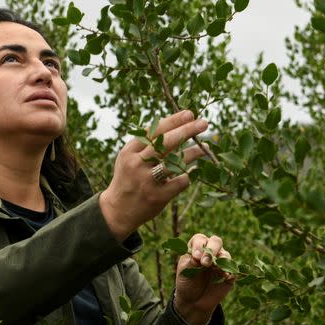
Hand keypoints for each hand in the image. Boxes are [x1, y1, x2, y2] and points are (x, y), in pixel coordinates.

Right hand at [99, 110, 207, 240]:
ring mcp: (147, 181)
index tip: (189, 113)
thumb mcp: (129, 158)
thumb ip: (145, 143)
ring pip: (175, 161)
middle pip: (165, 142)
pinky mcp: (157, 197)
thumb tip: (174, 124)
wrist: (117, 210)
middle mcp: (137, 164)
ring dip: (194, 152)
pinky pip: (180, 182)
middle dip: (187, 130)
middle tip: (204, 123)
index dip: (173, 121)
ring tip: (207, 147)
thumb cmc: (128, 178)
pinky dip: (188, 175)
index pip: (153, 130)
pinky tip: (192, 172)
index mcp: (129, 152)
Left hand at [174, 233, 235, 324]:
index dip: (199, 246)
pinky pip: (233, 270)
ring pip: (225, 254)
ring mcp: (221, 262)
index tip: (195, 257)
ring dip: (221, 259)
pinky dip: (230, 272)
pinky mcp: (229, 274)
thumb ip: (191, 262)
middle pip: (216, 241)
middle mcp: (210, 252)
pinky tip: (225, 276)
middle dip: (211, 249)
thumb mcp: (185, 272)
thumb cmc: (187, 282)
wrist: (193, 301)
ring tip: (215, 268)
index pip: (200, 239)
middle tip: (205, 263)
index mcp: (197, 248)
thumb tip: (199, 256)